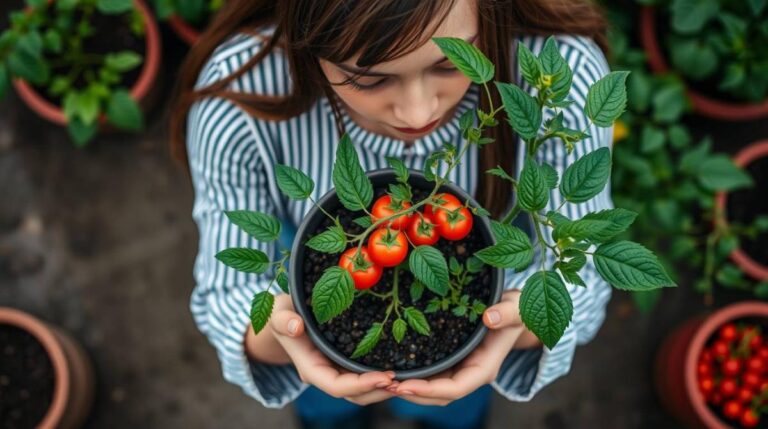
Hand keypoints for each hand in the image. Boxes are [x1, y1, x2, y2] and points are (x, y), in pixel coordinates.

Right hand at [266, 294, 397, 404]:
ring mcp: (337, 370)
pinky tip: (401, 368)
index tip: (383, 377)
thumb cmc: (283, 313)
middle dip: (377, 391)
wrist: (286, 316)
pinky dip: (381, 377)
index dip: (360, 385)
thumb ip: (284, 319)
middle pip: (353, 394)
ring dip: (383, 388)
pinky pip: (365, 377)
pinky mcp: (346, 364)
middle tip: (403, 381)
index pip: (335, 386)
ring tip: (407, 380)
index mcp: (310, 367)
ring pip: (362, 391)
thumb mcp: (278, 312)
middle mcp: (325, 374)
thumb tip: (296, 327)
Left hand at [393, 290, 541, 405]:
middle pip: (439, 395)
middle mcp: (470, 373)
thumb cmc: (516, 309)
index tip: (405, 385)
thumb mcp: (516, 307)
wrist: (513, 310)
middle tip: (383, 384)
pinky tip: (391, 366)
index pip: (456, 388)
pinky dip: (412, 375)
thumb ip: (507, 312)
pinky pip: (430, 374)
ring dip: (408, 387)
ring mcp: (459, 368)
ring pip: (432, 388)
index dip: (430, 390)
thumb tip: (489, 318)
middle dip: (412, 393)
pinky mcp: (449, 360)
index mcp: (484, 367)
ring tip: (381, 380)